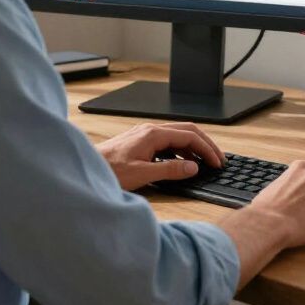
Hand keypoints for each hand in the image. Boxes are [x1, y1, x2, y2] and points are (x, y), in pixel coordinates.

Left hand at [96, 122, 224, 190]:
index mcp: (153, 134)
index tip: (217, 162)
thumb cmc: (108, 171)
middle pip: (187, 131)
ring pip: (177, 136)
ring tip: (205, 163)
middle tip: (218, 159)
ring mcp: (145, 135)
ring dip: (193, 148)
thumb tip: (193, 167)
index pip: (189, 136)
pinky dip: (181, 151)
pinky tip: (183, 164)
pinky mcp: (141, 142)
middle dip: (205, 144)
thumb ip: (170, 170)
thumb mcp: (142, 174)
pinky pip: (168, 142)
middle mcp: (150, 130)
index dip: (206, 149)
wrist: (86, 169)